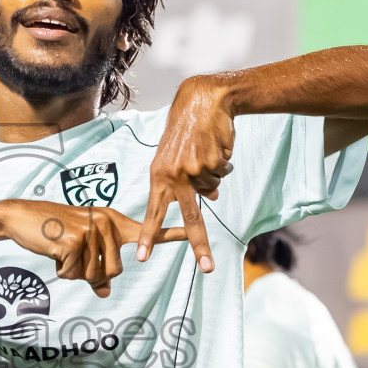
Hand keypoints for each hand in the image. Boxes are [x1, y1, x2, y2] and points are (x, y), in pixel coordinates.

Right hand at [1, 201, 183, 296]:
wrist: (21, 216)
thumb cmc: (51, 233)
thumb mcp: (78, 252)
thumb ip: (96, 271)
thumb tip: (105, 293)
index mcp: (113, 223)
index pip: (147, 231)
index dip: (172, 235)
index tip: (195, 235)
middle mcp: (106, 223)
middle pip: (114, 271)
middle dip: (91, 273)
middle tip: (72, 255)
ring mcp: (92, 230)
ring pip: (94, 275)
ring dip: (74, 271)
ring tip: (62, 251)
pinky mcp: (75, 240)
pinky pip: (75, 273)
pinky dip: (62, 269)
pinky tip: (53, 251)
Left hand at [137, 75, 234, 271]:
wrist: (203, 100)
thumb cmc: (187, 130)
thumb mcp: (179, 158)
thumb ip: (187, 182)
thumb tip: (212, 198)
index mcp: (158, 175)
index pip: (154, 211)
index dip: (150, 235)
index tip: (143, 256)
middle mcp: (173, 175)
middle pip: (189, 217)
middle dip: (199, 244)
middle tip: (207, 267)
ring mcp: (193, 169)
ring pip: (212, 188)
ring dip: (214, 172)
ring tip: (206, 150)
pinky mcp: (211, 162)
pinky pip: (223, 173)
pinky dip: (224, 162)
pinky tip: (215, 145)